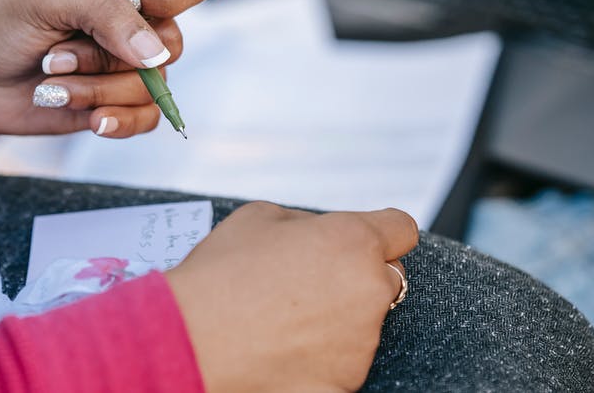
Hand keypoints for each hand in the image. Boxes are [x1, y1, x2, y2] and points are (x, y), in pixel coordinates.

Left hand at [0, 0, 214, 136]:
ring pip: (150, 87)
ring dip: (94, 89)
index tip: (130, 4)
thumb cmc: (2, 26)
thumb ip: (106, 14)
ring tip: (50, 81)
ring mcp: (129, 66)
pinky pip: (145, 119)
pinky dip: (115, 120)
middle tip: (57, 54)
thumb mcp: (48, 0)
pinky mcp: (118, 104)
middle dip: (107, 56)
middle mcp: (136, 21)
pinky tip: (88, 119)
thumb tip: (156, 53)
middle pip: (171, 44)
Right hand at [165, 202, 417, 392]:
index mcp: (353, 241)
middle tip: (310, 282)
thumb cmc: (220, 273)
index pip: (402, 229)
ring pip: (365, 323)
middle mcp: (369, 290)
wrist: (190, 340)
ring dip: (339, 317)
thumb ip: (307, 222)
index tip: (361, 241)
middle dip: (358, 276)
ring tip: (285, 318)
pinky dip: (323, 356)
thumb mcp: (260, 216)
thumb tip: (320, 233)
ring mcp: (362, 343)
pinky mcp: (346, 382)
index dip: (381, 231)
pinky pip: (344, 361)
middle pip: (388, 278)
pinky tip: (284, 348)